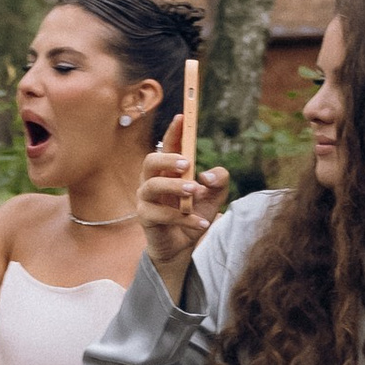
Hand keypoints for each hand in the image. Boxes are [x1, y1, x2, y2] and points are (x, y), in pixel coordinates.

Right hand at [136, 141, 228, 278]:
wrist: (182, 247)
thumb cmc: (194, 215)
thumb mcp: (214, 197)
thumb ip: (219, 181)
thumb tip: (207, 174)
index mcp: (167, 170)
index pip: (168, 146)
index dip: (174, 131)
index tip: (182, 117)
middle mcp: (152, 180)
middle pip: (150, 161)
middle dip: (167, 159)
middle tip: (186, 163)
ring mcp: (145, 199)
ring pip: (152, 186)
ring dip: (174, 186)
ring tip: (194, 190)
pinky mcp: (145, 218)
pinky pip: (162, 215)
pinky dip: (185, 219)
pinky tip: (202, 223)